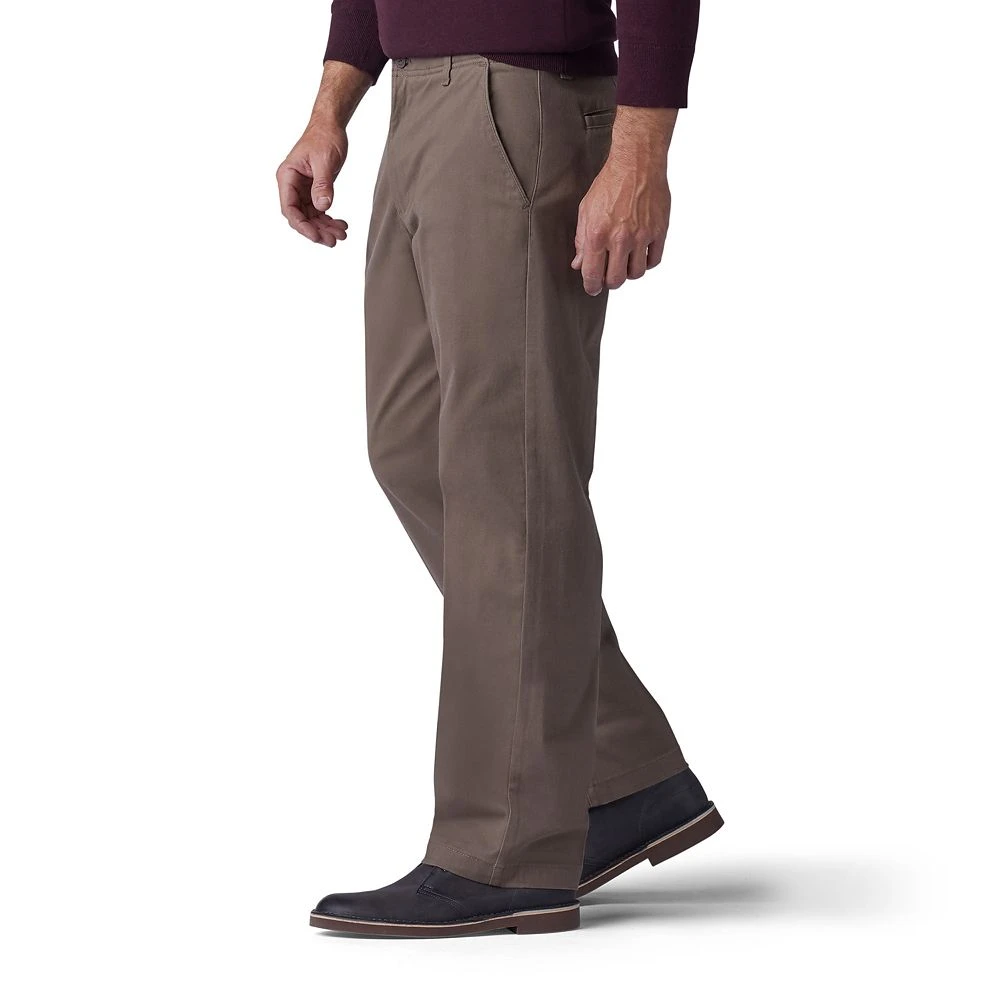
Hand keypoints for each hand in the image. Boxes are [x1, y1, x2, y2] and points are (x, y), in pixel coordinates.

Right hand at [276, 121, 349, 246]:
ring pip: (310, 217)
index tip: (317, 236)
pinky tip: (341, 224)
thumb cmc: (324, 138)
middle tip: (334, 241)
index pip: (289, 208)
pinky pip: (318, 211)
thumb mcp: (325, 161)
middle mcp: (292, 185)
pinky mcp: (313, 191)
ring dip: (325, 228)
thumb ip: (323, 184)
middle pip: (300, 217)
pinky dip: (329, 220)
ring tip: (342, 234)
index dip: (302, 225)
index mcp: (287, 177)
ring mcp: (302, 190)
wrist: (331, 127)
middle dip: (316, 230)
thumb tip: (323, 207)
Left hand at [572, 107, 676, 294]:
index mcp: (597, 235)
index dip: (591, 286)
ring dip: (629, 272)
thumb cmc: (610, 183)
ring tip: (625, 261)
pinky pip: (653, 261)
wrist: (637, 163)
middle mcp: (620, 238)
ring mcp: (641, 236)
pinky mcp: (659, 231)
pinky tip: (640, 254)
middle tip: (609, 274)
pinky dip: (646, 262)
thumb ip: (581, 240)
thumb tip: (579, 264)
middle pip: (616, 280)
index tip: (592, 288)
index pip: (592, 274)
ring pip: (636, 274)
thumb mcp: (586, 210)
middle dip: (610, 281)